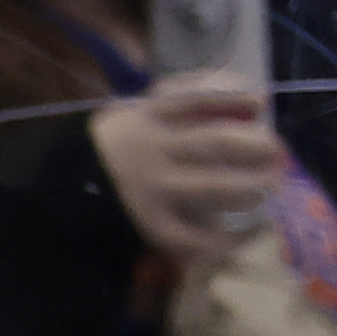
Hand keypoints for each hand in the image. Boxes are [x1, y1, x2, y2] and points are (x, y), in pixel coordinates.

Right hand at [90, 80, 286, 265]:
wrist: (61, 194)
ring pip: (216, 187)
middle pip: (218, 142)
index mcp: (145, 117)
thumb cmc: (106, 151)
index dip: (235, 97)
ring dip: (251, 188)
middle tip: (275, 152)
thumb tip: (235, 98)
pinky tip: (239, 236)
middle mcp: (153, 150)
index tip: (261, 102)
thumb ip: (170, 104)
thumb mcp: (129, 113)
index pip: (198, 98)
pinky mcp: (149, 225)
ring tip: (267, 188)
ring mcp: (153, 189)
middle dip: (257, 146)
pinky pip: (195, 236)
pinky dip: (223, 239)